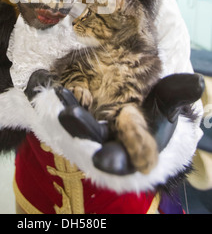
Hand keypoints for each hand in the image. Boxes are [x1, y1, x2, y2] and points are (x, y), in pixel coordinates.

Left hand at [26, 70, 204, 175]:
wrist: (130, 101)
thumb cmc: (153, 109)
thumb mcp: (166, 103)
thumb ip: (176, 94)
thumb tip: (197, 83)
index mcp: (129, 145)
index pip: (123, 156)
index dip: (114, 158)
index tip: (103, 158)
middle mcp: (103, 139)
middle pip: (91, 138)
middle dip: (81, 129)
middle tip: (70, 116)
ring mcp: (85, 124)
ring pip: (72, 122)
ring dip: (65, 110)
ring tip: (59, 98)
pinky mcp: (71, 107)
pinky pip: (57, 101)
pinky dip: (47, 91)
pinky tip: (40, 78)